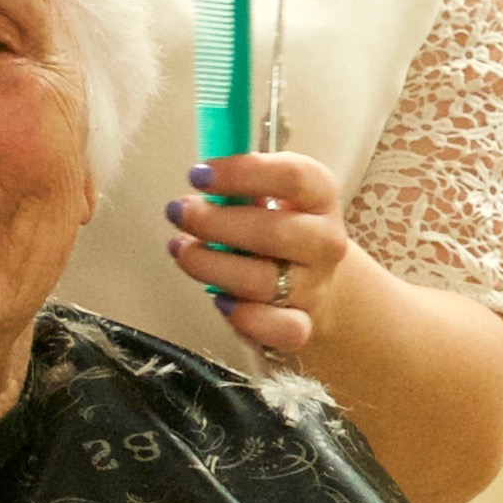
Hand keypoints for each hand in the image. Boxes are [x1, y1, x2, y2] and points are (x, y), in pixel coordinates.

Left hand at [165, 153, 349, 358]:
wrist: (313, 279)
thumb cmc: (277, 227)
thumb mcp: (268, 193)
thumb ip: (238, 184)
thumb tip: (199, 176)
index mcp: (319, 197)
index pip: (293, 177)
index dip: (243, 173)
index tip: (198, 175)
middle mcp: (324, 241)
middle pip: (273, 232)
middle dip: (214, 223)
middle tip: (178, 212)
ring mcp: (314, 286)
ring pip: (263, 281)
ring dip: (211, 265)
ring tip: (181, 250)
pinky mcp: (303, 325)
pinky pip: (279, 329)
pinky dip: (244, 318)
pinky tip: (220, 300)